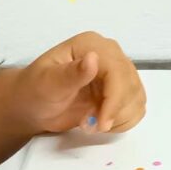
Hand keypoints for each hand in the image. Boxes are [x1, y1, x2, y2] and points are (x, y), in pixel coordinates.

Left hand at [14, 32, 145, 134]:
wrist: (33, 106)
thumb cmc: (35, 90)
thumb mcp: (48, 82)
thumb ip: (71, 73)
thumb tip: (93, 58)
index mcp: (91, 45)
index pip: (117, 71)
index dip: (115, 99)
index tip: (102, 122)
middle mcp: (109, 54)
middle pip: (131, 86)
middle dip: (114, 111)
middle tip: (90, 125)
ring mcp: (117, 73)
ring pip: (137, 99)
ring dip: (118, 118)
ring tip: (91, 122)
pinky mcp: (120, 91)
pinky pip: (136, 109)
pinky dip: (123, 121)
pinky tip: (101, 123)